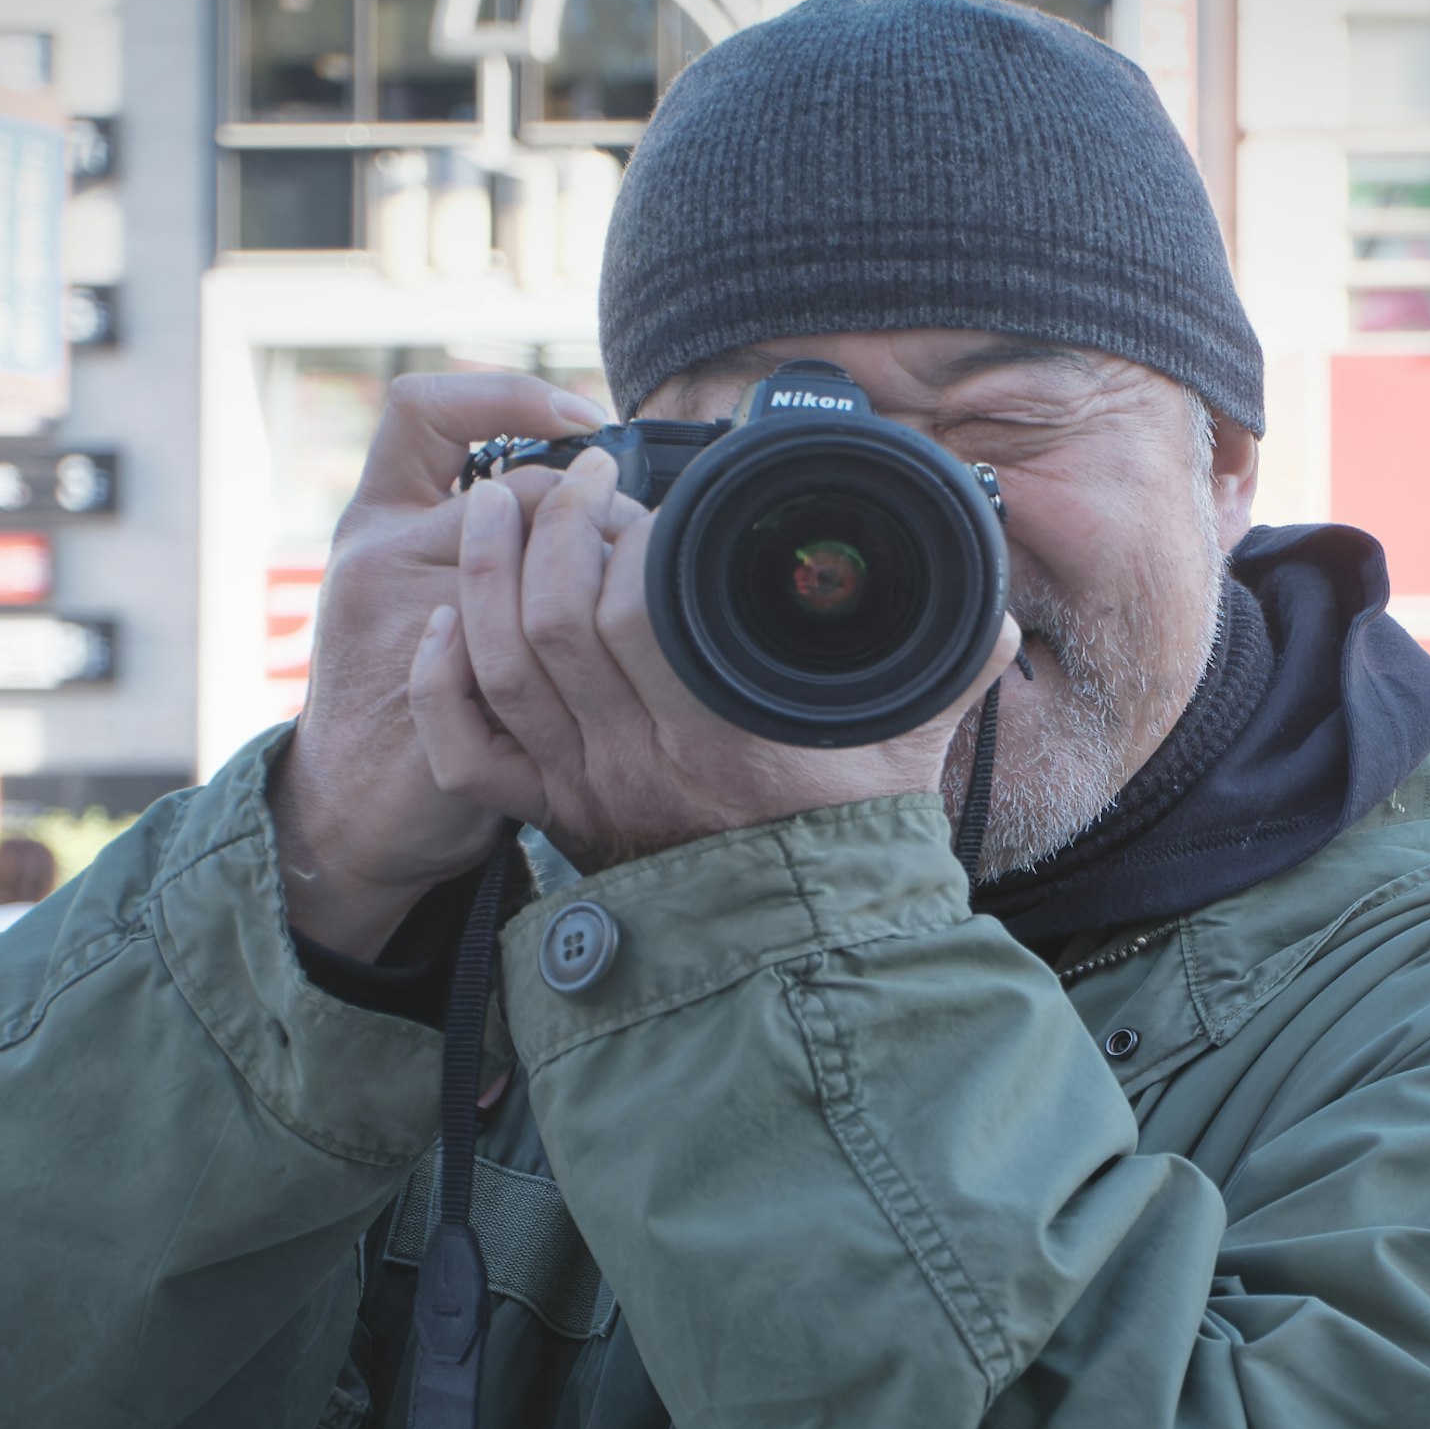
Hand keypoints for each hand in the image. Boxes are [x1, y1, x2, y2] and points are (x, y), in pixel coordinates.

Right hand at [269, 372, 609, 955]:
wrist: (353, 819)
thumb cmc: (403, 707)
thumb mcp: (418, 602)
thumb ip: (478, 547)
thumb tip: (589, 492)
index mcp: (372, 528)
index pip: (420, 411)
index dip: (501, 395)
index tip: (579, 416)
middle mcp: (378, 561)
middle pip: (518, 493)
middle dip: (596, 512)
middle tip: (642, 542)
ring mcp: (405, 625)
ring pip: (544, 565)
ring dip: (610, 580)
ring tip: (638, 607)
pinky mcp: (441, 692)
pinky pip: (546, 647)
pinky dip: (598, 645)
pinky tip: (622, 662)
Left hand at [409, 446, 1016, 874]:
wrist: (804, 952)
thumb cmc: (854, 848)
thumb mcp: (907, 751)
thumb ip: (945, 675)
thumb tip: (989, 616)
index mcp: (716, 737)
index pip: (636, 614)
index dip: (623, 538)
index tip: (645, 494)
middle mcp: (635, 764)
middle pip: (550, 623)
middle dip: (553, 528)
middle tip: (580, 476)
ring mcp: (582, 792)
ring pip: (499, 666)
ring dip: (487, 572)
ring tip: (503, 504)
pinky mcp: (550, 818)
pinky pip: (465, 754)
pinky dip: (441, 683)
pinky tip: (448, 622)